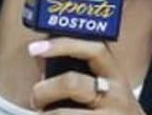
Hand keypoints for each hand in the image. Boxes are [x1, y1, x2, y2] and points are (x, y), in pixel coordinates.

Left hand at [29, 37, 145, 113]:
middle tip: (35, 100)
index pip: (95, 50)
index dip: (64, 44)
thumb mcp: (106, 90)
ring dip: (45, 114)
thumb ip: (78, 73)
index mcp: (116, 76)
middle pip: (72, 83)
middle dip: (43, 91)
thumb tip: (38, 55)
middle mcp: (117, 97)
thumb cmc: (112, 112)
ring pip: (62, 113)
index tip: (34, 48)